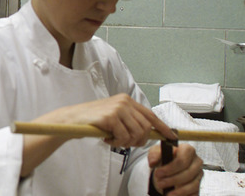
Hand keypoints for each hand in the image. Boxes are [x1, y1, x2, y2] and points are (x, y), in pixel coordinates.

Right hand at [42, 94, 176, 147]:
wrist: (73, 119)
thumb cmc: (94, 120)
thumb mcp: (116, 116)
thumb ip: (131, 120)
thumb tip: (150, 133)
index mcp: (127, 100)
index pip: (151, 115)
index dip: (163, 128)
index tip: (171, 137)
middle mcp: (124, 102)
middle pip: (145, 128)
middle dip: (138, 141)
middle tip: (125, 143)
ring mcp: (118, 108)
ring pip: (136, 134)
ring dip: (126, 143)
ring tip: (114, 140)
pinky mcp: (111, 117)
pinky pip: (123, 137)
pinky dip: (116, 143)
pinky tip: (107, 139)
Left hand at [148, 143, 202, 195]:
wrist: (167, 168)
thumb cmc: (164, 158)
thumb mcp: (156, 153)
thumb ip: (154, 155)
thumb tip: (152, 162)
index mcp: (187, 150)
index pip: (182, 160)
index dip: (170, 168)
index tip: (158, 173)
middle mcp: (196, 161)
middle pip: (188, 173)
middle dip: (172, 180)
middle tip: (160, 183)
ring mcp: (199, 174)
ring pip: (193, 184)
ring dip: (179, 190)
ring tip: (167, 193)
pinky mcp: (199, 185)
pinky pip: (195, 193)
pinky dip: (185, 195)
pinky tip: (175, 195)